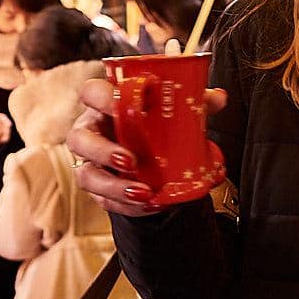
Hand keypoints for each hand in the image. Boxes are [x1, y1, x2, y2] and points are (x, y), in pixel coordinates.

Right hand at [66, 78, 226, 216]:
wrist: (152, 155)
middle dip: (103, 151)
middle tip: (131, 161)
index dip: (103, 98)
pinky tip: (150, 205)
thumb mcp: (177, 110)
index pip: (91, 92)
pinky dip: (127, 206)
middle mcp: (92, 132)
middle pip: (79, 138)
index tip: (125, 106)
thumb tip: (219, 98)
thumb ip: (197, 102)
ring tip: (144, 192)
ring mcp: (91, 162)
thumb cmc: (156, 123)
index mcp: (106, 105)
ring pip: (87, 176)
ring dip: (114, 187)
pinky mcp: (98, 188)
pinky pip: (104, 200)